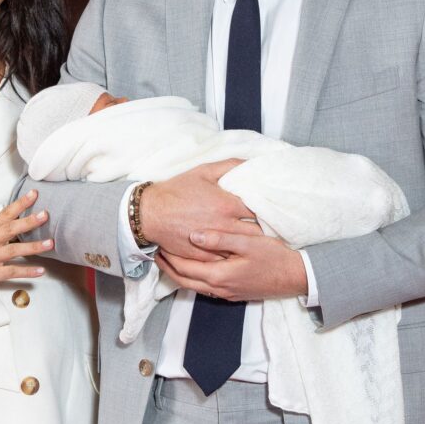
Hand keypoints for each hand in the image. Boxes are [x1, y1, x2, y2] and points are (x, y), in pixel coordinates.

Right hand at [0, 190, 52, 302]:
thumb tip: (6, 224)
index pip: (3, 215)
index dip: (19, 204)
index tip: (33, 194)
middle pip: (9, 229)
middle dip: (29, 221)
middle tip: (45, 214)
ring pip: (13, 250)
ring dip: (33, 246)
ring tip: (50, 243)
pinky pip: (11, 272)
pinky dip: (27, 271)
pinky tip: (41, 271)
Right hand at [140, 160, 260, 260]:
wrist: (150, 213)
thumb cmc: (177, 191)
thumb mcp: (203, 171)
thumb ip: (230, 165)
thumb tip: (251, 163)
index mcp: (227, 205)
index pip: (260, 210)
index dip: (269, 210)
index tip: (274, 210)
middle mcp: (224, 226)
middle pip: (256, 232)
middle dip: (265, 230)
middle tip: (272, 228)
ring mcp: (214, 244)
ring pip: (243, 248)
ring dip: (251, 245)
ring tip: (260, 242)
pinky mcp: (204, 256)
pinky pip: (226, 259)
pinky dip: (234, 256)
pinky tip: (239, 253)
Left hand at [156, 229, 307, 301]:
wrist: (296, 278)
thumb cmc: (274, 257)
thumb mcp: (248, 242)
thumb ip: (220, 239)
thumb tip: (194, 235)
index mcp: (219, 275)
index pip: (183, 268)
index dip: (169, 257)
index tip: (158, 243)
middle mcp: (219, 288)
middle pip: (183, 281)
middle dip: (168, 267)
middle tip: (157, 252)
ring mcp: (226, 293)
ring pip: (193, 286)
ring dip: (179, 273)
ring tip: (170, 258)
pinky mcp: (233, 293)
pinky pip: (205, 287)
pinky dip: (193, 277)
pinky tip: (194, 266)